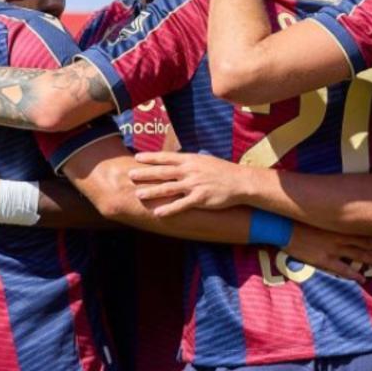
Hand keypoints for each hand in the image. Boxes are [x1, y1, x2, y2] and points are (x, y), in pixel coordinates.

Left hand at [130, 151, 252, 215]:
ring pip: (169, 188)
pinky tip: (158, 213)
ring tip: (138, 194)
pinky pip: (182, 205)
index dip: (151, 157)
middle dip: (146, 173)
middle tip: (130, 174)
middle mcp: (190, 171)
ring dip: (152, 191)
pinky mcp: (201, 199)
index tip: (137, 157)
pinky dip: (169, 209)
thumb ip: (189, 161)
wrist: (241, 182)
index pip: (167, 157)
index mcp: (191, 160)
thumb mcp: (205, 161)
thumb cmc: (223, 171)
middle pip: (163, 172)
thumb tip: (176, 160)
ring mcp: (195, 185)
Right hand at [285, 224, 371, 282]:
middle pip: (364, 243)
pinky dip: (354, 275)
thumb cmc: (301, 220)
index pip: (362, 230)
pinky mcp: (325, 260)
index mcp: (339, 226)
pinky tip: (362, 279)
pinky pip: (343, 270)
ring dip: (371, 260)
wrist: (287, 228)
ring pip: (358, 256)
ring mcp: (333, 250)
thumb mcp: (320, 215)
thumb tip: (341, 218)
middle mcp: (340, 237)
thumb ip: (332, 218)